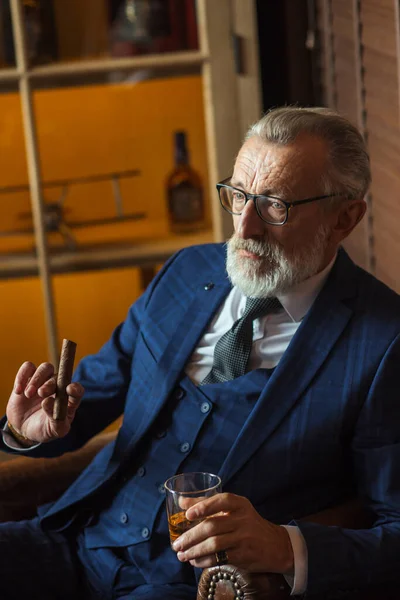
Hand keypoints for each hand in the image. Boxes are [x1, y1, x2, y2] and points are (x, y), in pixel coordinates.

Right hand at [6, 361, 83, 443]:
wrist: (23, 428)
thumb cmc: (44, 429)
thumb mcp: (54, 431)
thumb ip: (56, 420)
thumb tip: (47, 402)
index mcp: (69, 400)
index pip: (77, 390)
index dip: (76, 388)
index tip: (70, 389)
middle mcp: (58, 387)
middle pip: (59, 377)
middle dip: (50, 384)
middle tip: (41, 393)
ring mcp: (44, 380)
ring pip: (45, 368)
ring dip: (37, 379)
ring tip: (28, 394)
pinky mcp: (28, 378)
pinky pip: (28, 367)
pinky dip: (22, 376)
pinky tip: (18, 391)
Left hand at [172, 493, 293, 573]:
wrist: (275, 545)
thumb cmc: (248, 524)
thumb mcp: (234, 509)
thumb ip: (208, 504)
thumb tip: (181, 501)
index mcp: (239, 504)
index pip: (221, 501)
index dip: (203, 506)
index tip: (188, 515)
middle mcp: (242, 519)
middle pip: (212, 526)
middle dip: (191, 536)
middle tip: (177, 544)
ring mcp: (244, 538)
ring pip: (214, 544)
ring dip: (194, 551)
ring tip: (182, 554)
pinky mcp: (244, 555)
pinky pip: (219, 558)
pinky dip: (204, 561)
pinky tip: (195, 561)